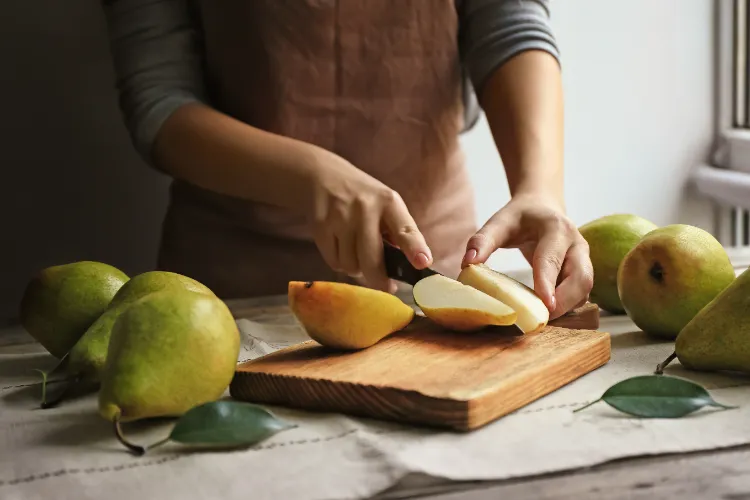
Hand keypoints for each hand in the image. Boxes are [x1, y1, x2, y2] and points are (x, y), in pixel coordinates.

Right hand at [307, 148, 432, 292]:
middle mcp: (365, 208)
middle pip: (372, 260)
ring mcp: (340, 217)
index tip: (422, 263)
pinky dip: (339, 262)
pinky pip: (334, 262)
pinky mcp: (320, 226)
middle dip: (379, 279)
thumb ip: (396, 231)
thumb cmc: (362, 197)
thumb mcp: (385, 204)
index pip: (404, 229)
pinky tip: (341, 247)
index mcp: (389, 202)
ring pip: (351, 266)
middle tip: (385, 285)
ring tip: (357, 252)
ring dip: (356, 268)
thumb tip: (405, 268)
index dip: (414, 248)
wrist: (322, 175)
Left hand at [461, 194, 592, 318]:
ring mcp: (584, 259)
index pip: (552, 259)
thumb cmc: (520, 217)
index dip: (548, 282)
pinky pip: (580, 295)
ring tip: (540, 318)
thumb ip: (483, 240)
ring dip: (566, 308)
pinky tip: (546, 313)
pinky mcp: (582, 272)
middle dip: (563, 302)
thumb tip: (467, 263)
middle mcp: (577, 244)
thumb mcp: (499, 223)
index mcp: (556, 229)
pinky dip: (567, 307)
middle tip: (540, 319)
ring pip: (584, 290)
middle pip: (581, 278)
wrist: (541, 208)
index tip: (545, 305)